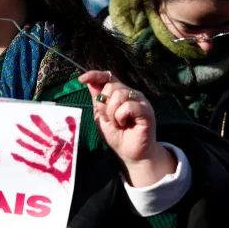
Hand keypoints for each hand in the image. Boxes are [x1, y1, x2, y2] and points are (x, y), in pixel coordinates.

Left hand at [79, 71, 175, 186]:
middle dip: (104, 105)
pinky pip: (129, 106)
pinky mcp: (146, 110)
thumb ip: (97, 100)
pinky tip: (124, 124)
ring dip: (112, 113)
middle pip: (111, 87)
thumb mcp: (100, 117)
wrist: (129, 152)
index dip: (94, 75)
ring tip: (118, 123)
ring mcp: (140, 101)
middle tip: (109, 119)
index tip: (81, 79)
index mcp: (119, 93)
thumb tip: (89, 81)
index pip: (107, 77)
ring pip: (119, 95)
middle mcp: (130, 93)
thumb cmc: (116, 134)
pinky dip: (121, 116)